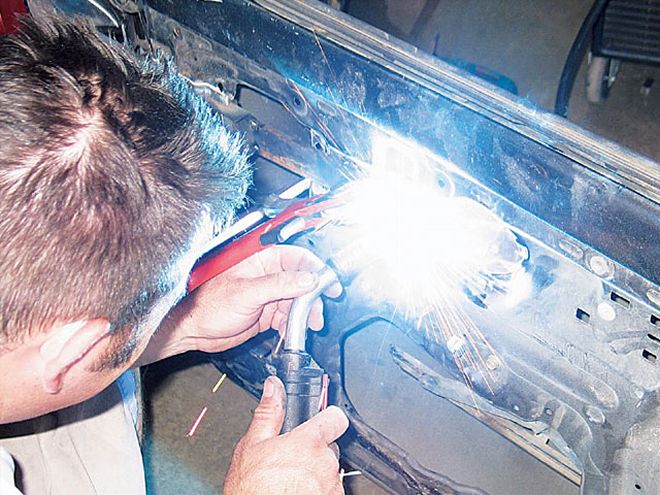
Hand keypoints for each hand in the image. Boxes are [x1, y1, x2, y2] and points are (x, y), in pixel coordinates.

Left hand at [136, 245, 341, 363]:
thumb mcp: (246, 293)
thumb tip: (308, 279)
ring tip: (308, 326)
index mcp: (261, 261)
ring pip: (298, 302)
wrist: (193, 330)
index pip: (297, 258)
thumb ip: (279, 285)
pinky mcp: (266, 313)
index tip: (328, 284)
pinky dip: (294, 326)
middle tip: (318, 312)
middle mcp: (267, 276)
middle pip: (302, 281)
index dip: (316, 269)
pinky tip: (292, 333)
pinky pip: (288, 318)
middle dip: (313, 298)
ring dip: (305, 315)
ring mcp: (268, 295)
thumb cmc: (207, 305)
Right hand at [225, 376, 348, 494]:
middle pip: (330, 447)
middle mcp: (326, 462)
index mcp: (309, 442)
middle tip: (292, 461)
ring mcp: (332, 486)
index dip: (327, 417)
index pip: (335, 417)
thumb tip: (273, 387)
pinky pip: (330, 491)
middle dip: (315, 451)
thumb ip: (268, 413)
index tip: (321, 420)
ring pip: (330, 471)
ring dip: (316, 475)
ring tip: (291, 482)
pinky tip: (296, 493)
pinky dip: (318, 492)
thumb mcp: (252, 446)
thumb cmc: (253, 491)